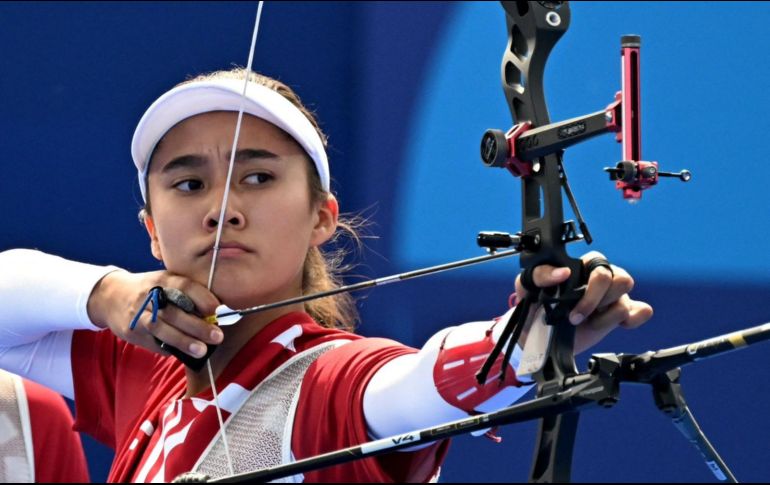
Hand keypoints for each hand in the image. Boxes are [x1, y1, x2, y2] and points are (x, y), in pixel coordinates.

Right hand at [87, 270, 222, 357]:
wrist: (111, 296)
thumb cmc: (150, 290)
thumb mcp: (166, 282)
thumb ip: (187, 294)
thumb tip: (215, 315)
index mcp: (163, 279)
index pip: (184, 286)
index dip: (202, 297)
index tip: (218, 310)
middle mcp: (149, 295)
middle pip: (174, 312)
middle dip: (197, 326)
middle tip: (217, 336)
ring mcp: (138, 314)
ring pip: (161, 329)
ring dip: (183, 341)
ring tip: (202, 350)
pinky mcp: (131, 330)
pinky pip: (152, 342)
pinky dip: (169, 348)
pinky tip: (183, 353)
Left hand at [514, 251, 652, 353]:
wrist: (538, 338)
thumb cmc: (534, 307)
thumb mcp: (527, 287)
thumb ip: (540, 274)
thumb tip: (562, 273)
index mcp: (581, 268)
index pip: (599, 262)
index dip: (590, 284)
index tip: (570, 299)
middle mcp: (599, 280)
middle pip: (621, 279)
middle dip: (597, 300)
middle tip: (576, 316)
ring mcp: (612, 298)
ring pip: (627, 298)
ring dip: (607, 315)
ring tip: (590, 322)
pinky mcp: (620, 317)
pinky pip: (642, 311)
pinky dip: (633, 319)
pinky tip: (617, 325)